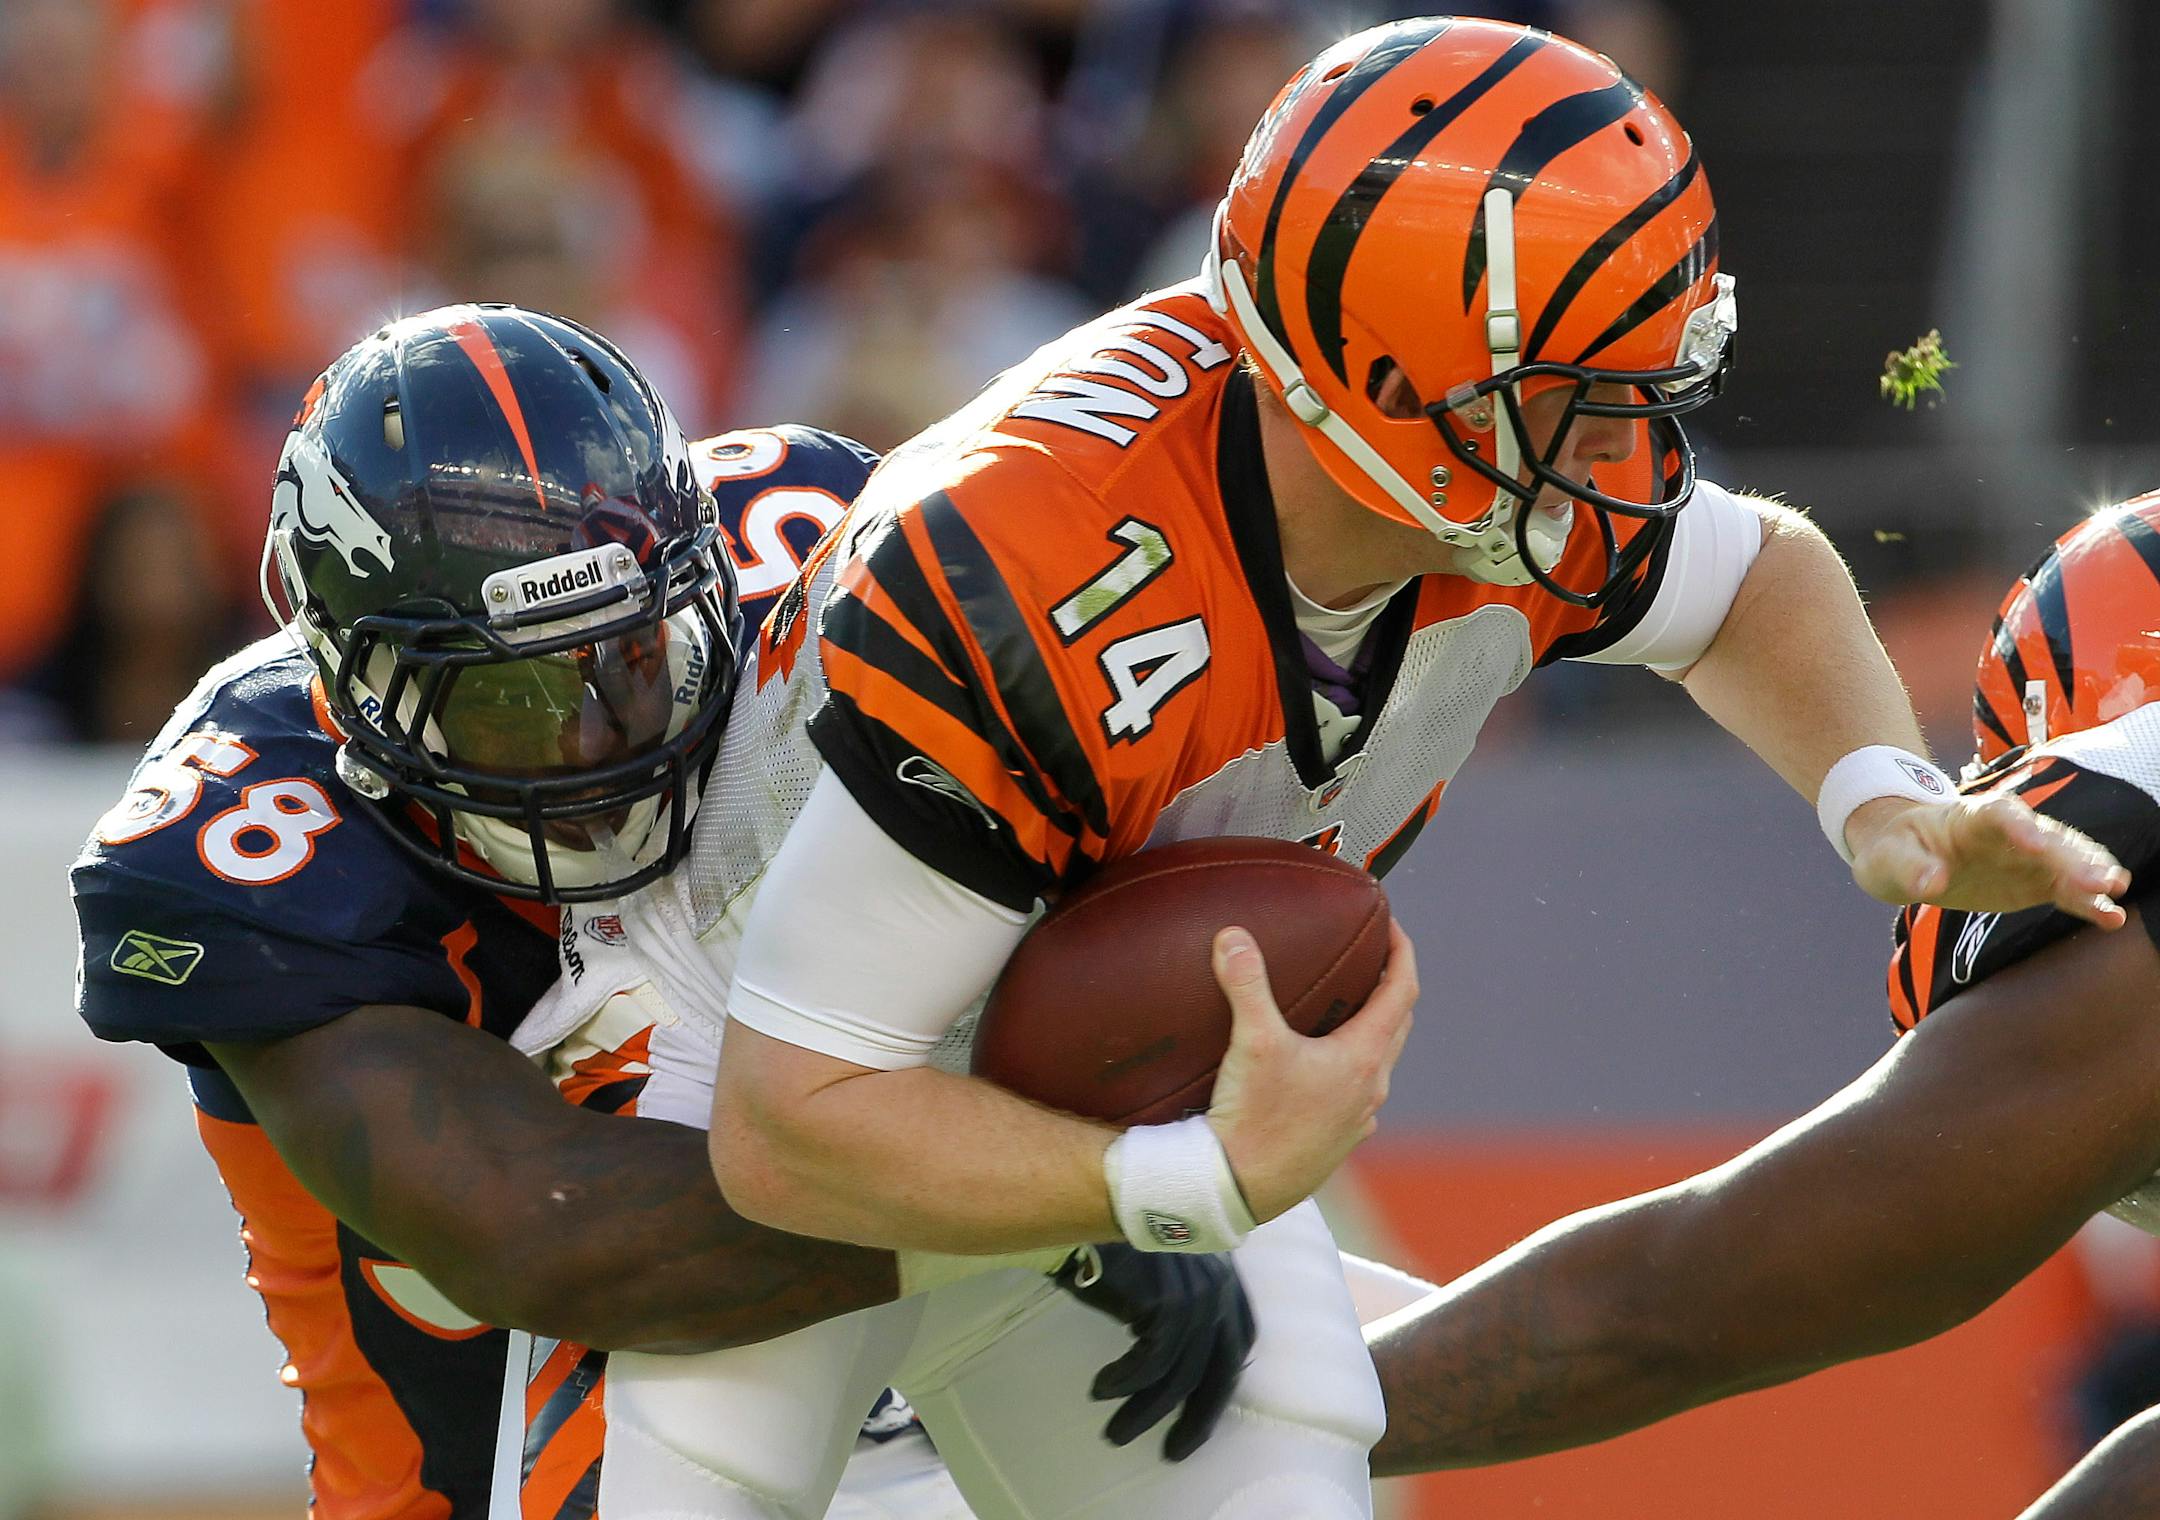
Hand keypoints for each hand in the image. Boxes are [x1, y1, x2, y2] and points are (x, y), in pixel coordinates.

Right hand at [1056, 1243, 1256, 1460]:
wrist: (1085, 1204)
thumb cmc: (1116, 1245)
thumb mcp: (1160, 1276)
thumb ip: (1179, 1309)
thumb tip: (1181, 1369)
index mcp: (1223, 1278)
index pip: (1238, 1345)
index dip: (1219, 1392)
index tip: (1194, 1424)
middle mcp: (1218, 1283)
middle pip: (1220, 1370)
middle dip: (1197, 1419)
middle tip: (1172, 1453)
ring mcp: (1196, 1290)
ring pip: (1179, 1374)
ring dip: (1143, 1412)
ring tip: (1114, 1433)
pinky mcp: (1166, 1297)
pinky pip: (1151, 1361)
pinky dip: (1125, 1383)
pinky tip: (1101, 1390)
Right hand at [1205, 919, 1416, 1223]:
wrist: (1239, 1188)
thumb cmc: (1254, 1119)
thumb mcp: (1251, 1042)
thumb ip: (1246, 983)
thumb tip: (1233, 936)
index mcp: (1361, 1059)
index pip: (1402, 992)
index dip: (1403, 953)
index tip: (1394, 927)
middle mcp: (1370, 1089)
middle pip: (1397, 1024)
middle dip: (1390, 986)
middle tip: (1371, 958)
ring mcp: (1357, 1119)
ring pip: (1379, 1061)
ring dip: (1372, 1027)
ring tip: (1345, 1006)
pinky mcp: (1337, 1141)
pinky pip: (1356, 1092)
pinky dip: (1349, 1065)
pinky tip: (1318, 1065)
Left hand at [1848, 794, 2129, 927]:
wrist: (1908, 856)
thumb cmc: (1896, 849)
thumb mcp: (1890, 857)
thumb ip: (1911, 867)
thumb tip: (1932, 882)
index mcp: (1972, 817)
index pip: (2000, 815)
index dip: (2019, 827)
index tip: (2037, 843)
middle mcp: (2010, 832)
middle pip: (2046, 840)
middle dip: (2072, 857)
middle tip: (2100, 878)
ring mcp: (2028, 857)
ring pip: (2066, 862)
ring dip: (2091, 874)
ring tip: (2115, 890)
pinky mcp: (2036, 881)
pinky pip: (2067, 891)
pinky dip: (2088, 902)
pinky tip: (2112, 917)